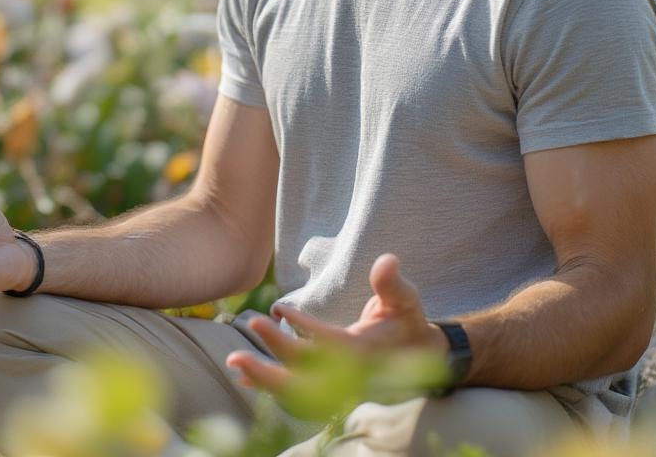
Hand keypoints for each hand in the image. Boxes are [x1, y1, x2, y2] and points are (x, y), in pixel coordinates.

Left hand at [225, 253, 446, 394]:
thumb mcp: (406, 299)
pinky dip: (272, 388)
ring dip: (265, 381)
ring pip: (296, 394)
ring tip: (235, 364)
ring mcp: (337, 388)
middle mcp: (346, 378)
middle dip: (268, 372)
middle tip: (236, 355)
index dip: (301, 329)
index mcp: (363, 354)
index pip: (327, 347)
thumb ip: (392, 284)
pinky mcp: (329, 390)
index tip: (276, 310)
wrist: (419, 359)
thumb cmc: (407, 322)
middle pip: (303, 384)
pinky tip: (246, 379)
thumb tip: (387, 260)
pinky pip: (296, 395)